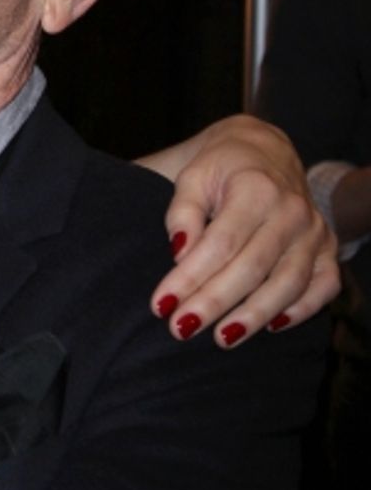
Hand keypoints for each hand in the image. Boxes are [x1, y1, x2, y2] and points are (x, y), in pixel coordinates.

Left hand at [149, 115, 337, 346]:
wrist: (266, 151)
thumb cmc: (220, 168)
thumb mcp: (191, 177)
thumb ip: (183, 213)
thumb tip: (180, 254)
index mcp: (255, 188)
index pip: (220, 243)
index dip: (189, 277)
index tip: (161, 304)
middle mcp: (291, 211)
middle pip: (252, 267)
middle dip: (214, 303)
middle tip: (181, 329)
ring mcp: (315, 231)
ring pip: (288, 283)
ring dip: (254, 315)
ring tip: (221, 338)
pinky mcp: (328, 248)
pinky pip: (324, 286)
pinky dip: (302, 310)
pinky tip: (272, 326)